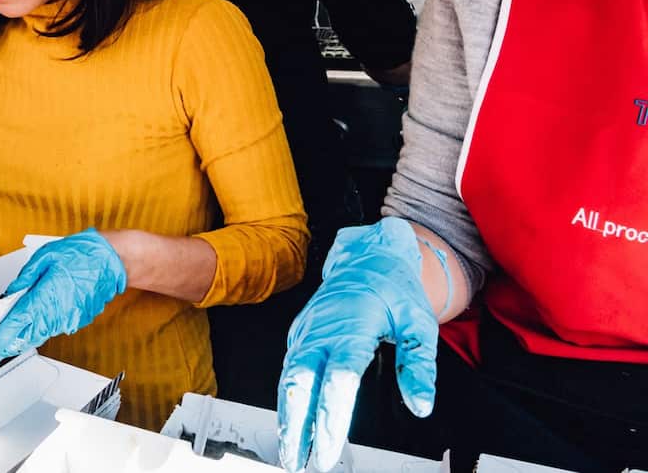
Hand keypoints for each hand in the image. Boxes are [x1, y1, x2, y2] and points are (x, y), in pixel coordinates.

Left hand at [0, 229, 126, 382]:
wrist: (112, 262)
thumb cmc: (80, 255)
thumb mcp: (43, 258)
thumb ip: (23, 280)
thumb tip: (9, 296)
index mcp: (43, 300)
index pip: (10, 332)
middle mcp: (55, 317)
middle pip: (20, 339)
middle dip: (1, 345)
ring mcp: (66, 322)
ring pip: (34, 335)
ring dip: (20, 333)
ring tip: (9, 326)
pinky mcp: (74, 322)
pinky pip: (49, 329)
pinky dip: (38, 324)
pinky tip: (36, 312)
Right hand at [277, 218, 437, 472]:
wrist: (368, 255)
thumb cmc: (394, 288)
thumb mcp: (419, 323)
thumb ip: (420, 366)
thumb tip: (420, 404)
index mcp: (352, 326)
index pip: (338, 379)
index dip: (330, 416)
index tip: (328, 446)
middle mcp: (322, 329)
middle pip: (300, 383)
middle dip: (296, 425)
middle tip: (296, 460)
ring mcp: (306, 331)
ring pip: (289, 379)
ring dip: (287, 416)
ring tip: (291, 451)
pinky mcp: (300, 334)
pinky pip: (290, 370)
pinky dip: (288, 399)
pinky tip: (292, 423)